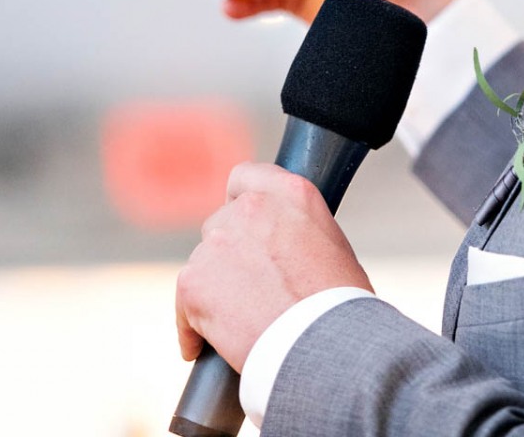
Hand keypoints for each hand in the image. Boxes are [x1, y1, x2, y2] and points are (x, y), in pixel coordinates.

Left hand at [174, 162, 371, 369]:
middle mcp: (250, 208)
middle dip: (230, 254)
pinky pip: (184, 305)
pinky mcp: (193, 281)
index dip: (239, 202)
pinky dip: (192, 326)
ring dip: (215, 289)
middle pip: (221, 225)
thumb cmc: (339, 306)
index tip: (242, 227)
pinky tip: (205, 346)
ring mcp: (217, 243)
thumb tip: (280, 247)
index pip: (244, 177)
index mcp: (291, 193)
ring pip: (203, 265)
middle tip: (250, 288)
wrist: (324, 346)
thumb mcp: (331, 245)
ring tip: (239, 324)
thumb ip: (297, 230)